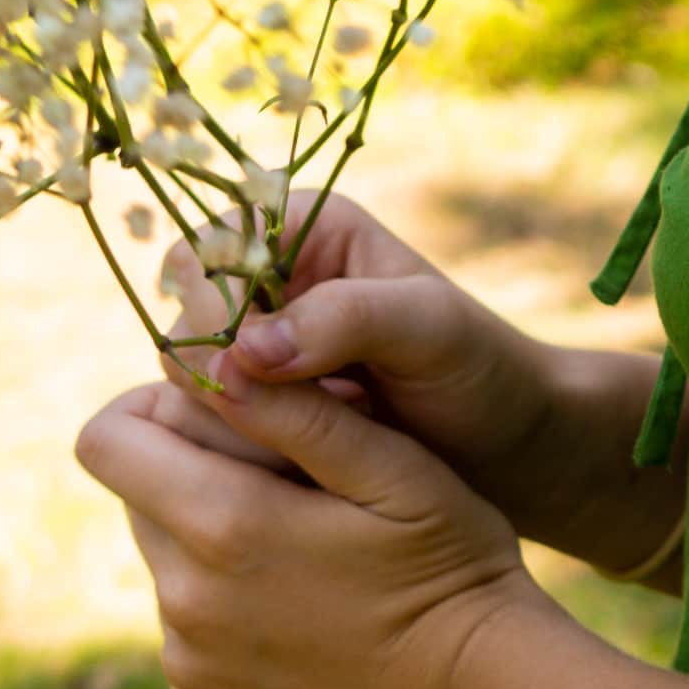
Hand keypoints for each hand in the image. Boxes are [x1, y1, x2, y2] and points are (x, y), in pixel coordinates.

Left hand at [75, 355, 528, 688]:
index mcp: (225, 524)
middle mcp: (186, 603)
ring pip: (170, 573)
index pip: (107, 441)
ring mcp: (192, 669)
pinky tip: (309, 630)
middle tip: (289, 489)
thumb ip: (300, 412)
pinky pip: (192, 644)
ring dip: (218, 554)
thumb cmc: (454, 571)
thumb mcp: (398, 471)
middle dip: (196, 478)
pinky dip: (232, 625)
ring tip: (312, 567)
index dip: (152, 409)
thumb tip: (218, 366)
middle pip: (140, 502)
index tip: (220, 412)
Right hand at [176, 189, 518, 489]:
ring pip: (189, 374)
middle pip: (185, 312)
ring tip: (308, 437)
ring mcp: (255, 345)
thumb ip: (346, 320)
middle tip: (285, 412)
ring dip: (232, 413)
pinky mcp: (254, 404)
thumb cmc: (480, 369)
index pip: (213, 248)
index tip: (246, 363)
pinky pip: (208, 422)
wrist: (502, 443)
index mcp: (302, 225)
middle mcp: (266, 279)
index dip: (214, 305)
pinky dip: (238, 444)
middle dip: (220, 367)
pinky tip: (295, 462)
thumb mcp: (431, 330)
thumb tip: (246, 348)